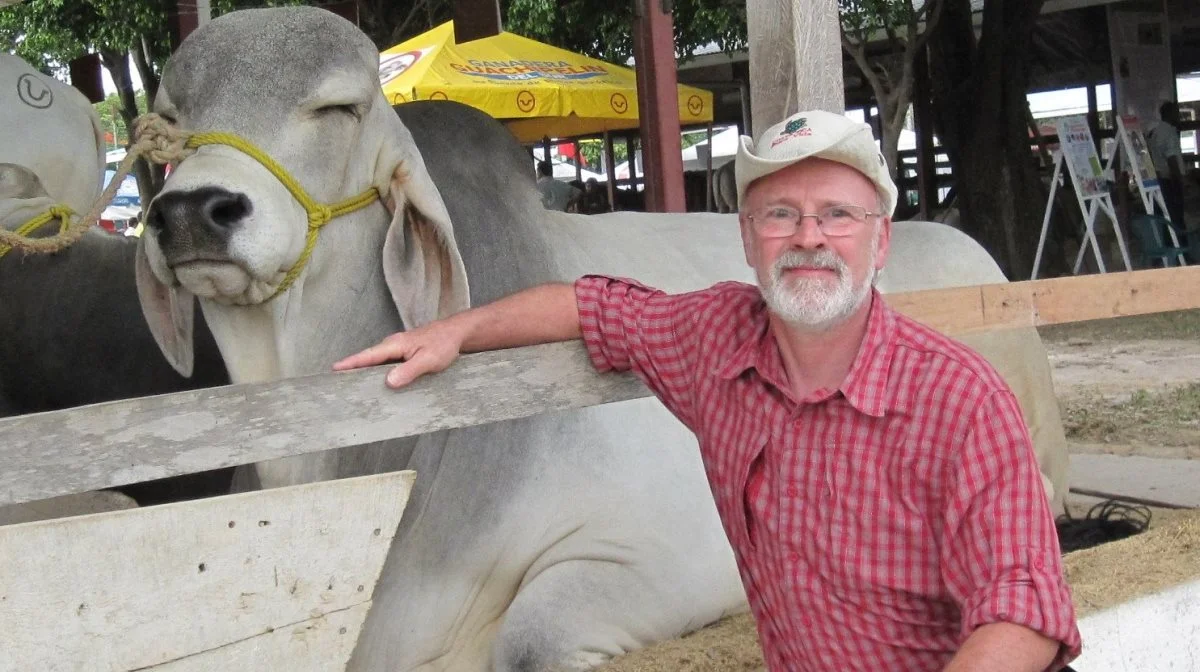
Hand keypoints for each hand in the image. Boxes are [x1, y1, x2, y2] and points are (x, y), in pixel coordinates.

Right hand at [332, 321, 465, 388]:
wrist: (457, 333)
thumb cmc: (443, 344)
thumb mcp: (428, 360)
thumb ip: (409, 370)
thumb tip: (388, 381)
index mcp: (395, 345)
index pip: (368, 356)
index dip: (350, 363)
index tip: (333, 370)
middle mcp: (393, 345)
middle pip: (368, 359)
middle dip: (352, 369)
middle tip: (336, 383)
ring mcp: (398, 349)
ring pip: (377, 362)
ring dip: (365, 371)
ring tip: (351, 386)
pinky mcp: (405, 354)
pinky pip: (387, 364)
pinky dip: (379, 372)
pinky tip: (378, 383)